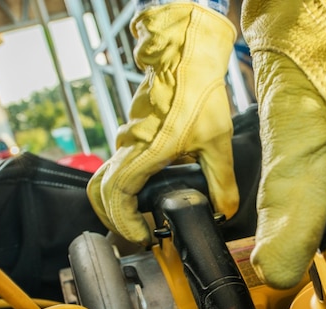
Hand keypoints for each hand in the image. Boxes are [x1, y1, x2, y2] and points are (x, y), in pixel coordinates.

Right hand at [87, 3, 238, 244]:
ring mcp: (126, 138)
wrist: (185, 56)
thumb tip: (226, 211)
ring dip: (118, 202)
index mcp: (144, 152)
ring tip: (143, 217)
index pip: (116, 196)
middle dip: (113, 218)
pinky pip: (117, 164)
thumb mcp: (216, 141)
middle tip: (137, 232)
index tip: (142, 235)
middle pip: (99, 192)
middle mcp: (127, 147)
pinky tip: (150, 191)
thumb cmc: (197, 91)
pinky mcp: (132, 133)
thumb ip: (222, 181)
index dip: (124, 222)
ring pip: (105, 177)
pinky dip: (124, 185)